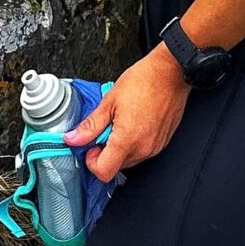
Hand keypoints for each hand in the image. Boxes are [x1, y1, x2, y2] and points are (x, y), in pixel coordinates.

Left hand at [65, 43, 188, 181]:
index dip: (92, 161)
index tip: (90, 146)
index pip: (104, 172)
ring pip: (128, 160)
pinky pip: (142, 152)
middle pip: (115, 166)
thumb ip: (90, 125)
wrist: (171, 73)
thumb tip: (73, 138)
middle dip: (104, 151)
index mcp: (127, 140)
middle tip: (104, 128)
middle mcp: (143, 149)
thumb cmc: (144, 81)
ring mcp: (154, 148)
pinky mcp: (162, 143)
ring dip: (118, 147)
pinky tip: (132, 122)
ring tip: (119, 122)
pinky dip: (132, 143)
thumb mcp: (110, 100)